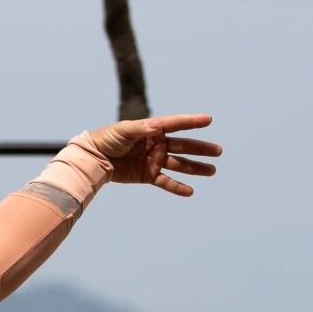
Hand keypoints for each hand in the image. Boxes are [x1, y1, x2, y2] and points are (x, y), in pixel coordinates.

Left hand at [87, 113, 221, 196]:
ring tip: (212, 171)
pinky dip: (177, 187)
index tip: (209, 119)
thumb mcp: (123, 131)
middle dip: (201, 149)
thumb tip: (158, 126)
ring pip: (179, 164)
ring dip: (195, 168)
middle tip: (218, 151)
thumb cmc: (107, 139)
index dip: (192, 122)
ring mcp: (154, 160)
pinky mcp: (148, 175)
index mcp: (153, 130)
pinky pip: (166, 181)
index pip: (176, 124)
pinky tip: (191, 191)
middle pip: (183, 146)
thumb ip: (141, 129)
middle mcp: (157, 144)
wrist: (94, 158)